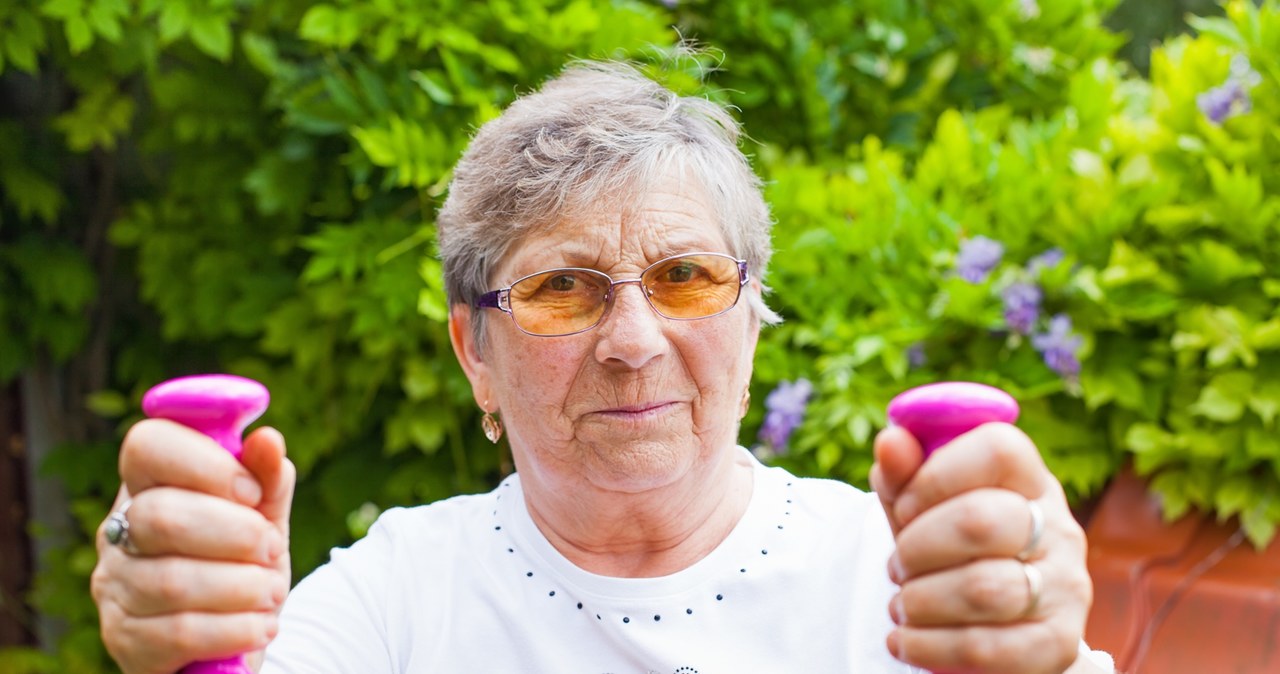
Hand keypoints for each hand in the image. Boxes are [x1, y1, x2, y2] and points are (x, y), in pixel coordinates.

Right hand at [91, 420, 295, 673]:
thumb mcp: (265, 516)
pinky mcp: (124, 639)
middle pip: (160, 515)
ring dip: (243, 586)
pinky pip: (180, 632)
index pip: (147, 445)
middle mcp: (118, 530)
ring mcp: (114, 586)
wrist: (233, 637)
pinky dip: (235, 628)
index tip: (252, 492)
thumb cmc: (244, 561)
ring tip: (272, 592)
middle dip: (236, 533)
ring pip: (171, 580)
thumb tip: (268, 439)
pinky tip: (260, 625)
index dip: (206, 463)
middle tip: (271, 549)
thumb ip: (268, 478)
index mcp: (149, 483)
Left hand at [870, 423, 1093, 673]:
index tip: (904, 506)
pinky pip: (986, 646)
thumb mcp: (919, 508)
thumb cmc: (945, 550)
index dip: (935, 475)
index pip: (998, 450)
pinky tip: (905, 640)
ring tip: (902, 604)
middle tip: (896, 566)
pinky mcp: (1058, 643)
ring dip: (920, 600)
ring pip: (983, 588)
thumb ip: (902, 474)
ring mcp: (1066, 585)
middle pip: (982, 520)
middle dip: (916, 547)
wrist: (988, 626)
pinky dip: (929, 645)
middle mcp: (1059, 527)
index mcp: (1028, 479)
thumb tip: (890, 441)